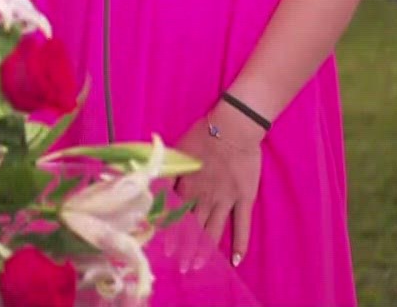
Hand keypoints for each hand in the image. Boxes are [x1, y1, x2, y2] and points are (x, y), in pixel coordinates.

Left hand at [173, 100, 264, 267]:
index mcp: (186, 187)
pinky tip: (236, 260)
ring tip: (198, 267)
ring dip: (205, 251)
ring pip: (213, 231)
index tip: (164, 249)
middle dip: (185, 248)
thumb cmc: (203, 135)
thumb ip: (168, 171)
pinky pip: (242, 225)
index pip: (174, 215)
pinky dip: (240, 243)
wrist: (233, 128)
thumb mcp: (178, 152)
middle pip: (192, 228)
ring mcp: (225, 201)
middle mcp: (203, 198)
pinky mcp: (244, 199)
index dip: (169, 233)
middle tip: (180, 267)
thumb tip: (152, 181)